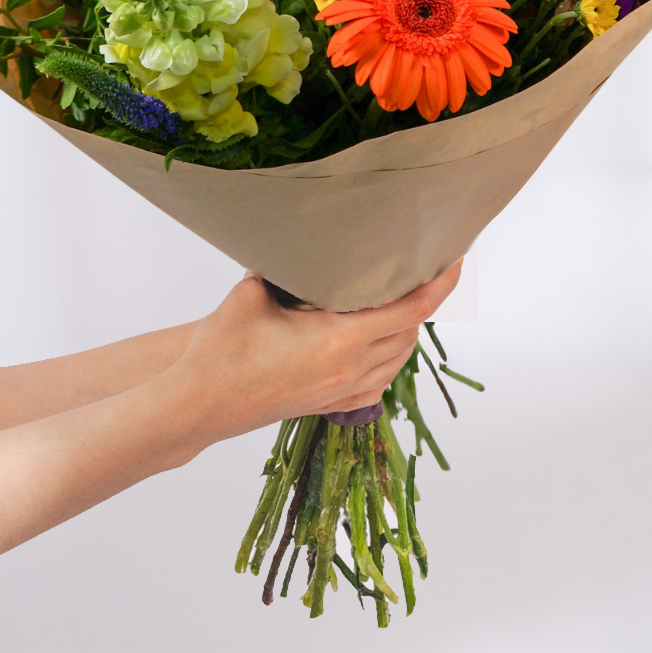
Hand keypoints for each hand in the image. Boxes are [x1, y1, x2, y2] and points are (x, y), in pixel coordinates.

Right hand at [164, 262, 462, 443]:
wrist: (197, 404)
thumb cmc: (220, 349)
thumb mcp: (254, 291)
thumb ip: (287, 267)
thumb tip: (305, 246)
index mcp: (339, 340)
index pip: (410, 309)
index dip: (439, 284)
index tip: (454, 260)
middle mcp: (350, 369)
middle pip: (410, 332)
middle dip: (423, 299)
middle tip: (423, 268)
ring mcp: (341, 392)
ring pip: (398, 359)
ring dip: (407, 328)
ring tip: (402, 296)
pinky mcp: (328, 405)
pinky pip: (379, 383)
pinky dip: (390, 358)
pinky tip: (381, 341)